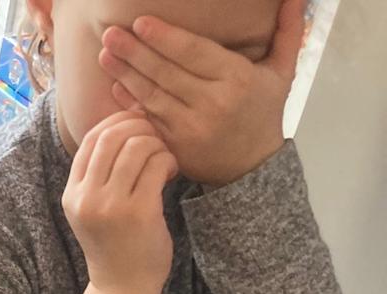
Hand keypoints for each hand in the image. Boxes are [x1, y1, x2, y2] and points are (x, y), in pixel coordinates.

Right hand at [62, 112, 177, 293]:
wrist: (122, 289)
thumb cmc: (114, 245)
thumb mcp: (94, 210)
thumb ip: (100, 174)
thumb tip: (126, 120)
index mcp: (72, 194)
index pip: (91, 138)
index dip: (117, 122)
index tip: (138, 126)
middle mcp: (87, 198)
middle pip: (112, 136)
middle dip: (140, 128)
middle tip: (156, 141)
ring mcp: (111, 206)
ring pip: (137, 146)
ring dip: (157, 145)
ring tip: (164, 160)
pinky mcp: (138, 213)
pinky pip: (156, 165)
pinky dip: (168, 161)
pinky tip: (171, 173)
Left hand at [100, 0, 305, 185]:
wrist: (250, 170)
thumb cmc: (263, 113)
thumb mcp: (281, 74)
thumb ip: (288, 32)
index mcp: (237, 80)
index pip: (194, 53)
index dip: (165, 37)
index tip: (141, 22)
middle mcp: (212, 104)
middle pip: (167, 73)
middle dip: (136, 52)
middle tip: (112, 33)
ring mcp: (191, 129)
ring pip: (153, 96)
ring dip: (126, 73)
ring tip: (106, 53)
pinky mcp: (175, 147)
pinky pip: (148, 120)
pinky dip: (130, 103)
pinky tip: (115, 84)